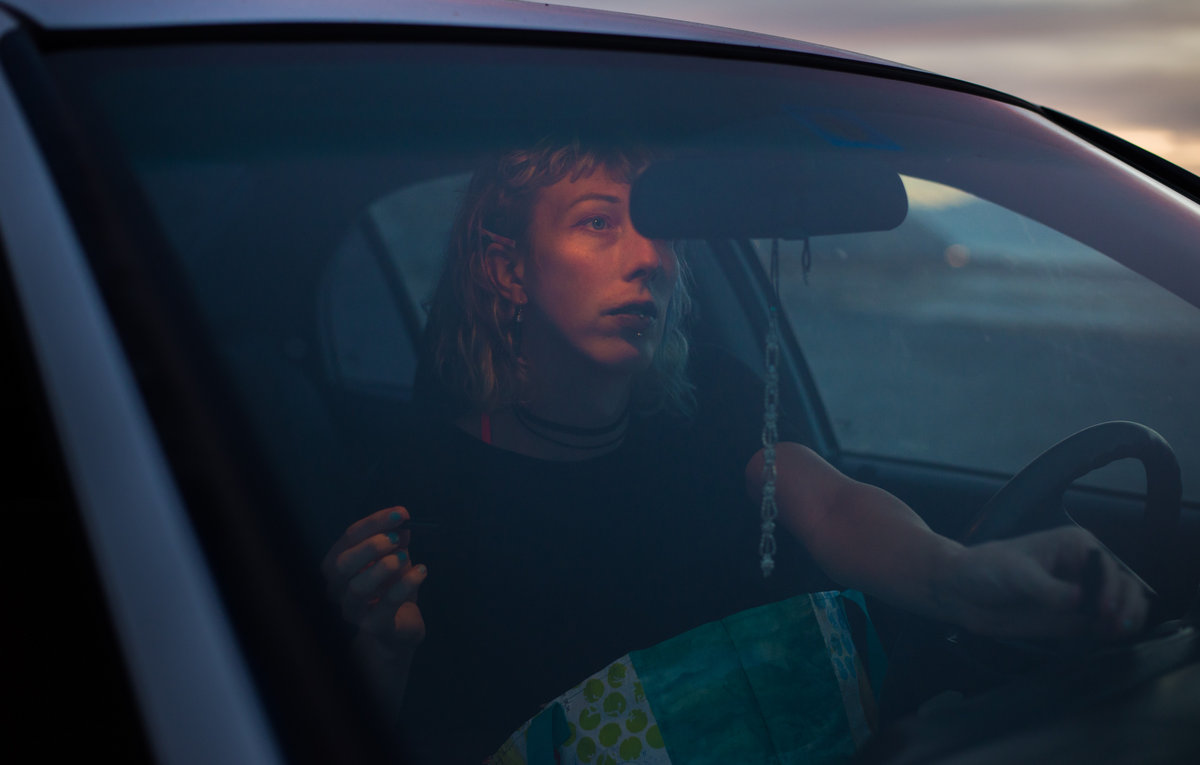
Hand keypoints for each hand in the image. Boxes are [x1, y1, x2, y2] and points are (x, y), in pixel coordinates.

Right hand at [323, 506, 428, 655]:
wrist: (401, 626)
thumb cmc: (391, 586)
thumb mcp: (394, 557)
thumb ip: (396, 540)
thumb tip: (403, 525)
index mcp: (338, 565)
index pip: (348, 538)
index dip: (375, 522)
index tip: (402, 514)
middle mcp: (337, 589)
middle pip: (341, 564)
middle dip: (370, 547)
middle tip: (397, 538)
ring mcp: (352, 611)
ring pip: (357, 587)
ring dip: (383, 567)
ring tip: (404, 557)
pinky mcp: (373, 627)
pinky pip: (385, 605)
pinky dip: (405, 584)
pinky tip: (421, 571)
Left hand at [938, 526, 1149, 639]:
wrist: (962, 592)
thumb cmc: (986, 569)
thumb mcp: (1015, 574)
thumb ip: (1047, 589)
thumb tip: (1079, 601)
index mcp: (1075, 546)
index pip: (1108, 566)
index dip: (1111, 587)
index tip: (1102, 609)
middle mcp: (1085, 568)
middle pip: (1124, 585)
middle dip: (1127, 604)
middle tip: (1114, 625)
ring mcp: (1082, 594)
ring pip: (1121, 605)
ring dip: (1126, 619)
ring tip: (1113, 632)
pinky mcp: (1074, 617)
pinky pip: (1104, 625)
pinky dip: (1112, 631)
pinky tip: (1105, 636)